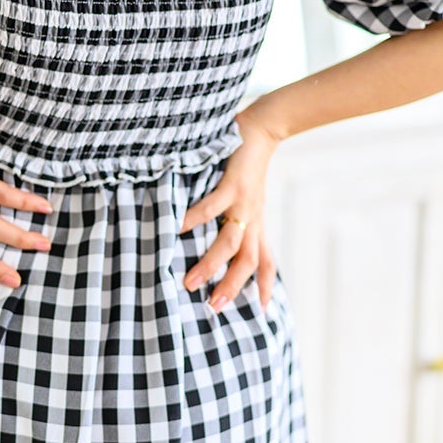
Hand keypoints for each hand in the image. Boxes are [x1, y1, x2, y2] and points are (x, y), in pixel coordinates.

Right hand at [180, 108, 283, 310]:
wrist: (264, 130)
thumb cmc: (249, 165)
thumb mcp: (249, 199)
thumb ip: (238, 219)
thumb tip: (220, 237)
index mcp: (257, 225)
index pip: (266, 262)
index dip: (266, 287)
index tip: (261, 312)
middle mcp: (254, 219)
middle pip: (248, 262)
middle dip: (231, 286)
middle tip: (212, 308)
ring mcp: (244, 203)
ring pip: (231, 243)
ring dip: (211, 264)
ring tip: (190, 282)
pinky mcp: (234, 185)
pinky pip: (212, 208)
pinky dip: (193, 220)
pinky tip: (176, 229)